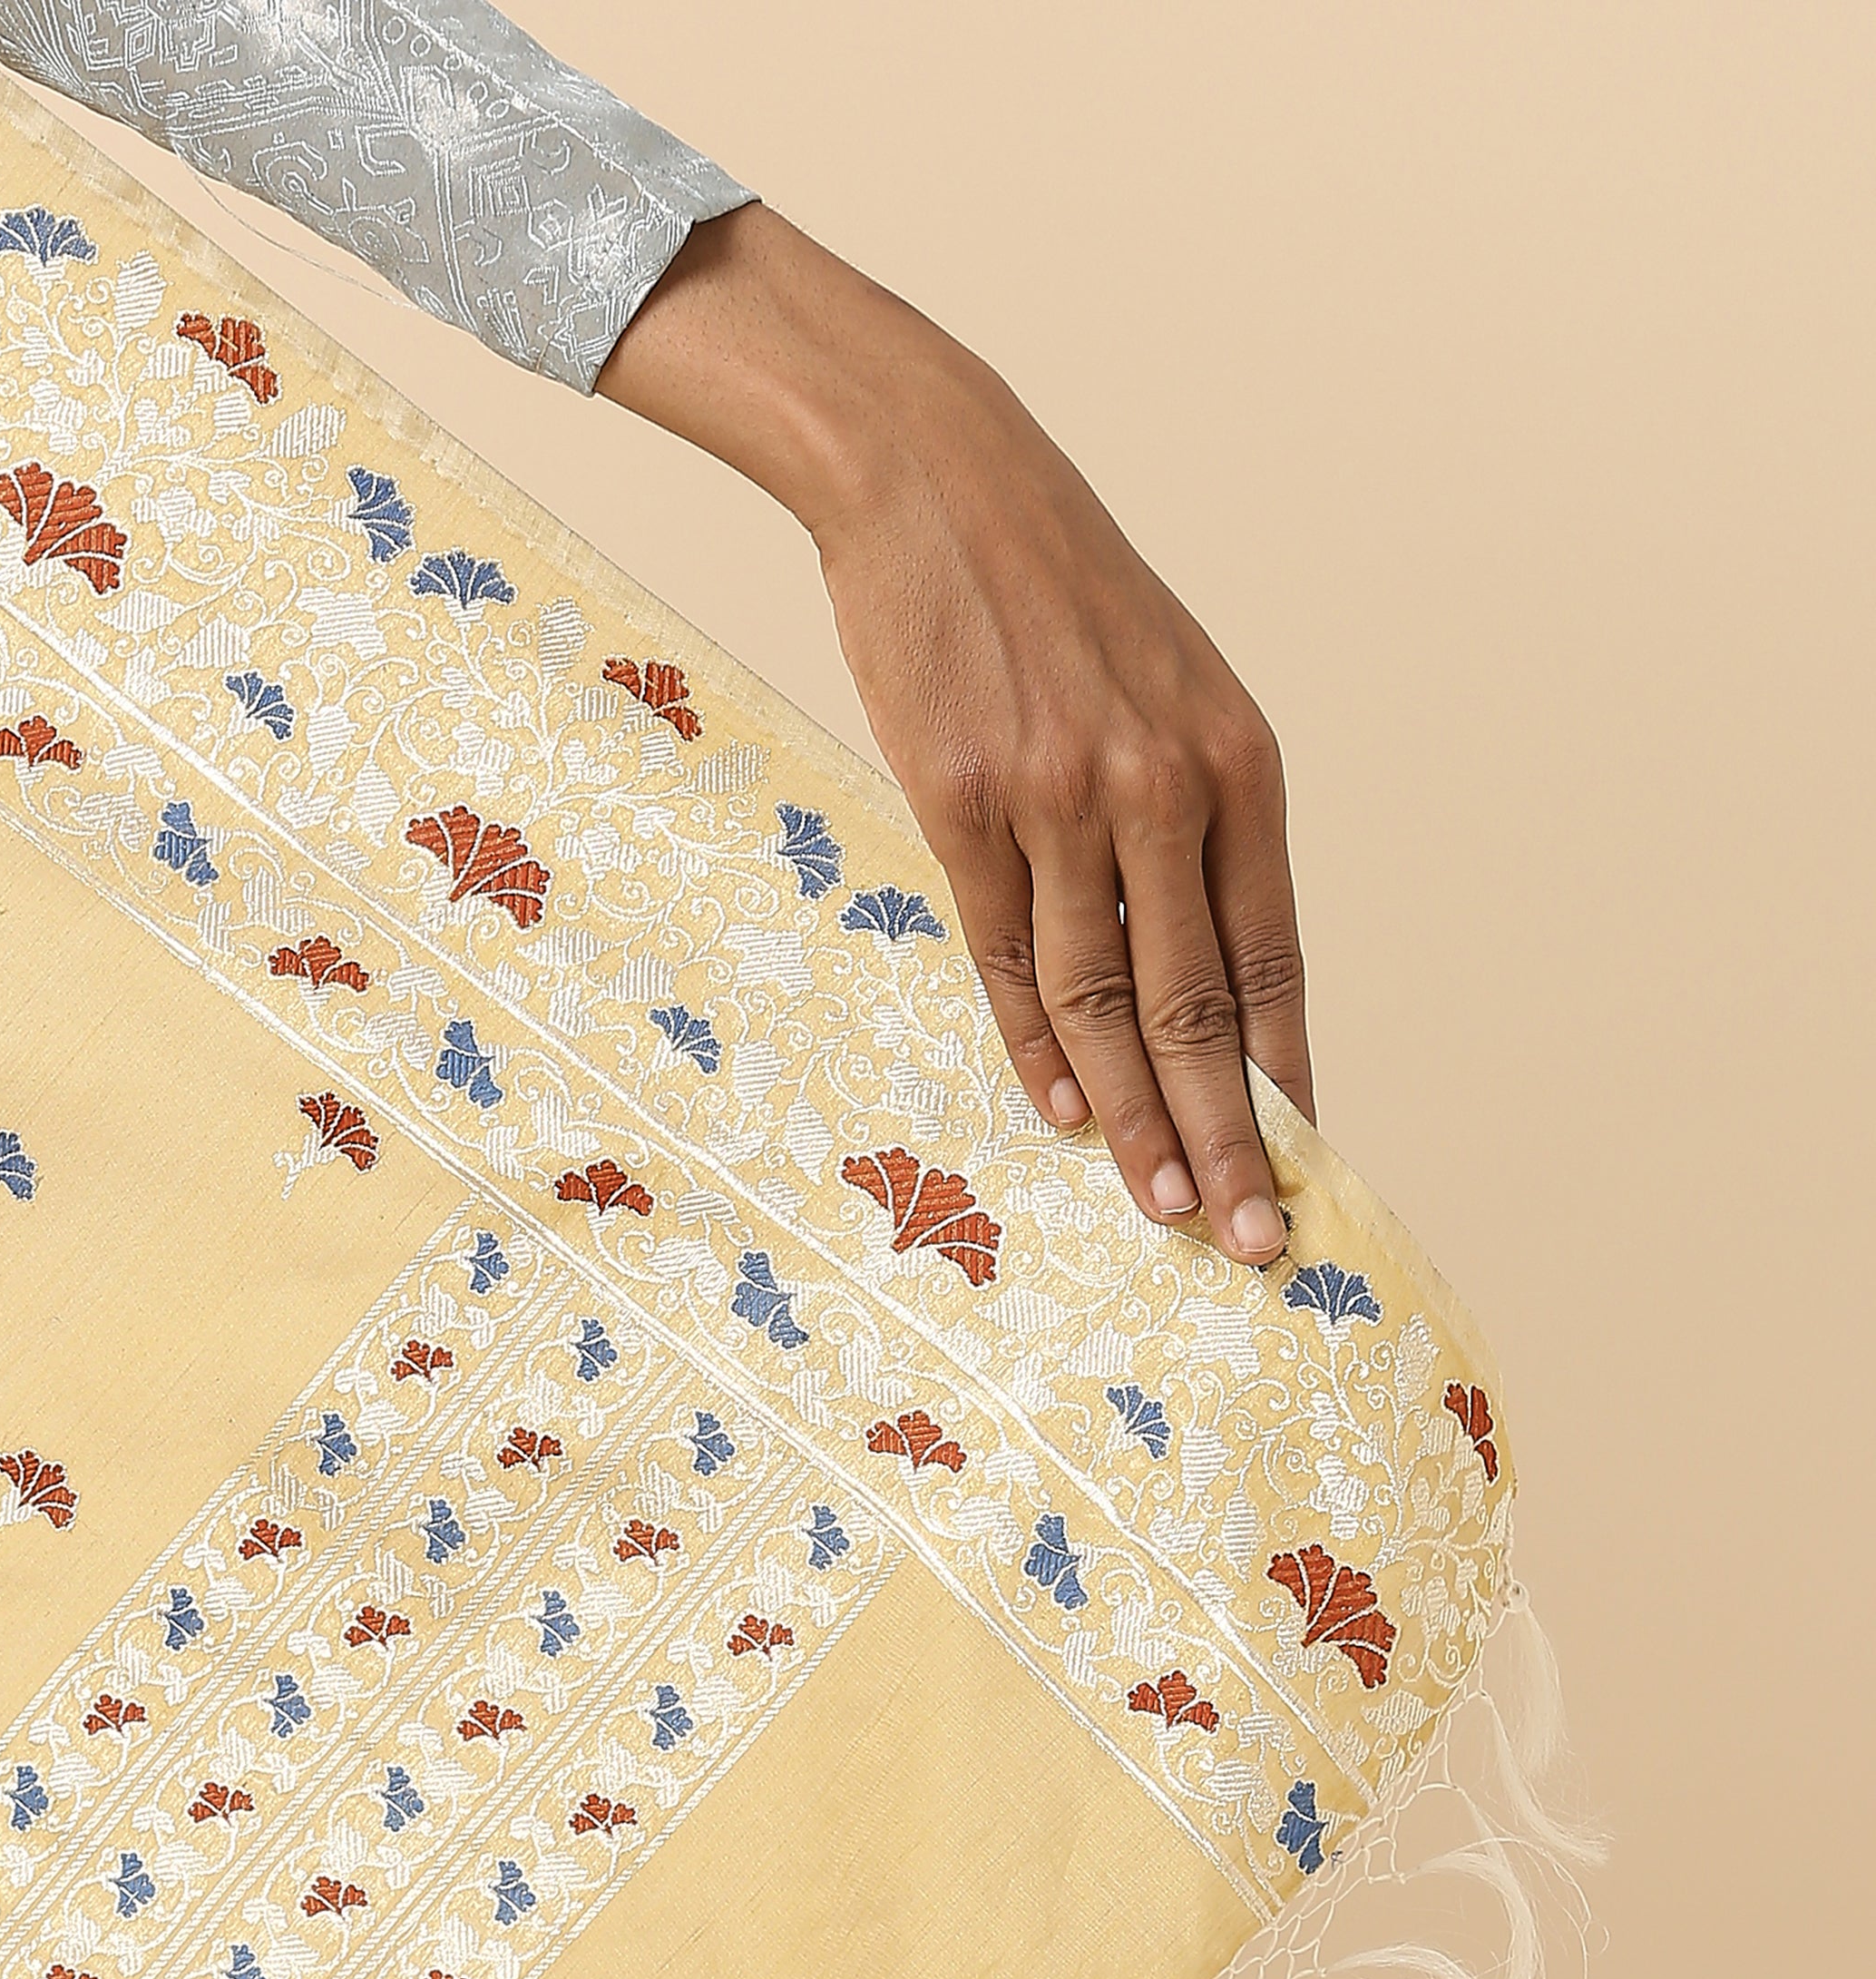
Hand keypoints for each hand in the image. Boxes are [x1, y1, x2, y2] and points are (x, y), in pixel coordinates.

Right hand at [599, 203, 1311, 1267]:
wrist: (935, 479)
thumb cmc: (1056, 594)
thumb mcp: (1166, 689)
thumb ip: (1192, 821)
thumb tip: (1204, 974)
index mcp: (1236, 760)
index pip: (1274, 956)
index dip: (1286, 1074)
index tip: (1304, 1163)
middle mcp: (1162, 785)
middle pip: (1201, 1005)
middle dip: (1230, 1135)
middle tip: (1251, 1238)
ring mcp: (1060, 799)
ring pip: (1105, 1000)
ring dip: (1135, 1120)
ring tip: (1162, 1208)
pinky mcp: (961, 804)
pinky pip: (1009, 955)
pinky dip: (1038, 1044)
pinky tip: (1065, 1113)